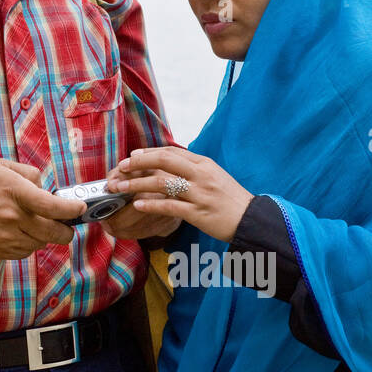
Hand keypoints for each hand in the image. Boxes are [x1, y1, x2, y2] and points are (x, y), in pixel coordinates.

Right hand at [0, 159, 85, 259]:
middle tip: (64, 225)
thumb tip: (45, 187)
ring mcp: (7, 239)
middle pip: (56, 233)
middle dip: (65, 230)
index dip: (73, 209)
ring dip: (43, 237)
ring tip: (33, 225)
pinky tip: (17, 233)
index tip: (79, 208)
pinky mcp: (0, 253)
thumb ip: (29, 173)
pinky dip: (27, 245)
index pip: (55, 207)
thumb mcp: (0, 167)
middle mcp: (14, 219)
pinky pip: (24, 253)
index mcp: (16, 194)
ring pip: (41, 244)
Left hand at [104, 146, 253, 242]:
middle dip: (137, 163)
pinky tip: (137, 205)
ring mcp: (199, 193)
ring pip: (161, 183)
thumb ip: (192, 169)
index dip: (147, 153)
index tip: (131, 157)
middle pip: (163, 160)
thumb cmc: (229, 199)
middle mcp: (200, 174)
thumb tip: (168, 163)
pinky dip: (151, 204)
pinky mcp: (198, 213)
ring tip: (120, 189)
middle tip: (120, 169)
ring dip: (136, 184)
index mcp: (203, 163)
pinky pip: (169, 206)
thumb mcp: (213, 176)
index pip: (170, 151)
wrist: (251, 220)